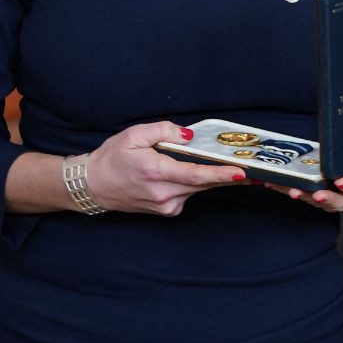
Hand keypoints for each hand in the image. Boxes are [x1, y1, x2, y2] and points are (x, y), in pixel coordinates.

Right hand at [84, 122, 246, 214]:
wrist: (93, 186)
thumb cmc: (112, 158)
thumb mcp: (134, 135)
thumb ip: (164, 131)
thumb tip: (188, 136)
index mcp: (157, 172)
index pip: (196, 175)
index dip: (221, 174)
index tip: (241, 173)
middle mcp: (163, 194)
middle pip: (203, 183)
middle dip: (225, 174)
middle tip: (249, 167)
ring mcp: (165, 206)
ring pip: (197, 189)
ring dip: (208, 177)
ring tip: (217, 164)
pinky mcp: (166, 211)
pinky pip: (188, 194)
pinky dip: (192, 183)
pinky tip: (182, 173)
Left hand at [271, 109, 342, 214]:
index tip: (341, 181)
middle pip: (340, 203)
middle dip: (328, 200)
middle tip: (317, 195)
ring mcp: (338, 201)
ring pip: (320, 203)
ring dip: (305, 197)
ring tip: (291, 189)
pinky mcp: (324, 199)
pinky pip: (307, 198)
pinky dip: (290, 191)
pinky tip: (273, 183)